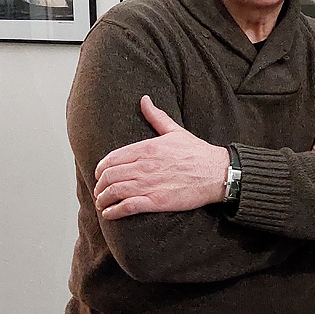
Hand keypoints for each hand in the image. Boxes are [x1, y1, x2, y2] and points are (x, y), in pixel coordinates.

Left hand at [93, 96, 229, 219]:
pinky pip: (128, 206)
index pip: (112, 158)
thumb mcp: (175, 131)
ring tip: (102, 203)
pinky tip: (110, 213)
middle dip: (99, 186)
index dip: (100, 169)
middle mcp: (145, 166)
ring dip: (103, 199)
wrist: (216, 173)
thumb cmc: (197, 153)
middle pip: (109, 176)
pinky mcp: (157, 201)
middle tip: (99, 191)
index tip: (98, 175)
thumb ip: (156, 116)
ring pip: (115, 191)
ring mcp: (150, 184)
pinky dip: (114, 211)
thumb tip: (144, 100)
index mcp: (146, 148)